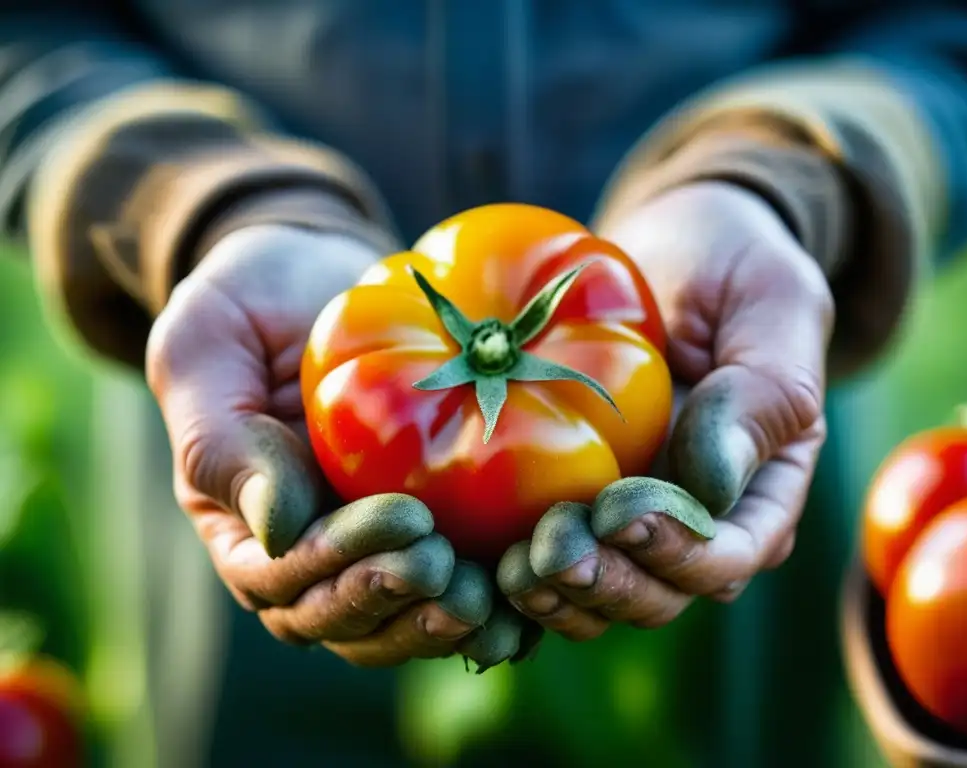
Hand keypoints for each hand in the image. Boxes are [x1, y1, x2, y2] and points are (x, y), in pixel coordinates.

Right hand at [147, 224, 533, 668]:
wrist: (305, 283)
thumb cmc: (243, 311)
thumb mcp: (204, 354)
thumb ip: (224, 443)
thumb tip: (281, 531)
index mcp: (244, 529)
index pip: (284, 579)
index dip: (343, 564)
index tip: (408, 520)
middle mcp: (305, 555)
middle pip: (344, 619)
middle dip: (398, 604)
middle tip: (451, 569)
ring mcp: (366, 547)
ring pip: (396, 621)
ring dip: (441, 621)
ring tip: (493, 600)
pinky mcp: (423, 529)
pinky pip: (446, 584)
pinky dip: (484, 601)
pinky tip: (523, 593)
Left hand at [497, 181, 833, 639]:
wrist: (676, 246)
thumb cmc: (737, 270)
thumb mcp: (774, 308)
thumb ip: (763, 395)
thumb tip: (714, 486)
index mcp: (759, 491)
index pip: (726, 556)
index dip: (676, 554)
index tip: (617, 513)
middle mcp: (695, 519)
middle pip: (658, 593)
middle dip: (606, 585)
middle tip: (550, 551)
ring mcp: (629, 515)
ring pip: (600, 592)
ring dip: (557, 593)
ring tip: (511, 567)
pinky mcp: (573, 497)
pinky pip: (548, 555)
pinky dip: (518, 570)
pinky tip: (480, 556)